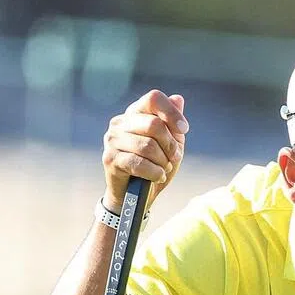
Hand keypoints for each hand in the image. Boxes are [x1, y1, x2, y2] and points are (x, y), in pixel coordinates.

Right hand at [102, 90, 188, 211]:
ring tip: (163, 169)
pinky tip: (157, 177)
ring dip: (163, 162)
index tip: (184, 129)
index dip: (172, 113)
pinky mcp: (110, 158)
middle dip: (170, 145)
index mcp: (135, 114)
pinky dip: (155, 173)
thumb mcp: (170, 145)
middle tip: (173, 158)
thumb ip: (173, 124)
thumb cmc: (154, 167)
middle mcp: (120, 122)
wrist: (136, 196)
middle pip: (154, 124)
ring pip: (148, 146)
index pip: (153, 99)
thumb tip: (178, 98)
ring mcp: (113, 139)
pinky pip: (140, 163)